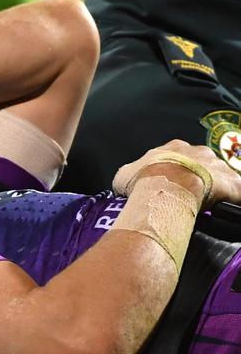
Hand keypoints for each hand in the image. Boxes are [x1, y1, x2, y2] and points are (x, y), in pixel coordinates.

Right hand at [113, 139, 240, 208]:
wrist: (165, 186)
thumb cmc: (144, 180)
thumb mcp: (123, 176)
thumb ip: (129, 174)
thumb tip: (126, 181)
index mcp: (172, 148)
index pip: (176, 154)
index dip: (172, 167)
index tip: (167, 179)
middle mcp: (196, 152)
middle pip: (201, 161)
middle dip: (197, 174)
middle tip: (188, 191)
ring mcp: (215, 165)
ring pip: (220, 173)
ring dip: (216, 185)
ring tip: (209, 201)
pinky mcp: (230, 183)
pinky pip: (238, 190)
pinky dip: (236, 197)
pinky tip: (231, 206)